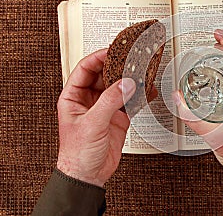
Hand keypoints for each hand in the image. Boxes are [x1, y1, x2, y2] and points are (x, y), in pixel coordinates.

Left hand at [56, 49, 154, 186]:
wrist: (88, 175)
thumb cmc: (77, 153)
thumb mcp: (92, 124)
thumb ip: (109, 102)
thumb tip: (124, 83)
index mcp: (73, 97)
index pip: (85, 69)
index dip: (98, 57)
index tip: (113, 50)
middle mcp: (89, 100)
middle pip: (104, 75)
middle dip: (117, 67)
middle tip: (131, 59)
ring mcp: (104, 109)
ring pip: (118, 87)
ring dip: (129, 81)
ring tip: (141, 72)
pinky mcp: (118, 118)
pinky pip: (129, 102)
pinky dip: (139, 96)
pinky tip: (147, 91)